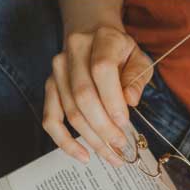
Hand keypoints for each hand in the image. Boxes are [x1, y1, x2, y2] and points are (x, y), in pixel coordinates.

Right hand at [42, 25, 152, 164]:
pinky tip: (83, 156)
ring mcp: (58, 71)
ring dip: (92, 140)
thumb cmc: (120, 52)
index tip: (125, 123)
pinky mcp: (50, 87)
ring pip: (71, 113)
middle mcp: (74, 52)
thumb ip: (137, 78)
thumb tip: (130, 101)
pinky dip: (65, 142)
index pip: (102, 70)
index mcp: (101, 39)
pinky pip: (51, 120)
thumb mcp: (139, 58)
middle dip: (104, 128)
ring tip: (112, 156)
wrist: (92, 33)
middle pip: (84, 97)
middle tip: (121, 147)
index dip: (113, 100)